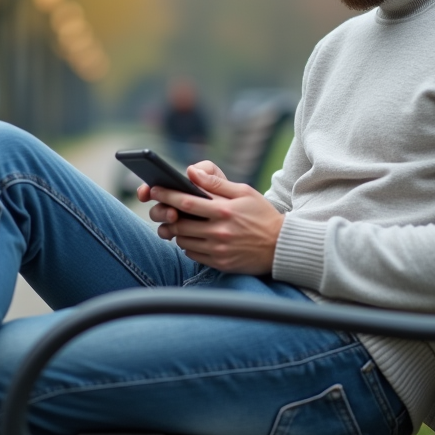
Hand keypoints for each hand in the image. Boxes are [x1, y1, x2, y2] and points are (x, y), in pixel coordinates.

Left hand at [137, 161, 284, 274]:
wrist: (281, 246)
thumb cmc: (262, 215)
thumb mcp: (244, 192)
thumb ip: (216, 183)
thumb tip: (191, 172)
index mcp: (224, 211)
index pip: (186, 201)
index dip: (166, 195)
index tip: (154, 190)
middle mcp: (219, 232)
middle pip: (180, 224)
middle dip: (166, 215)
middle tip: (162, 209)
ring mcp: (219, 250)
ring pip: (183, 241)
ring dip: (177, 231)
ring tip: (180, 223)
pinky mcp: (220, 263)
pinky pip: (193, 255)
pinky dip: (188, 246)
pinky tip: (194, 238)